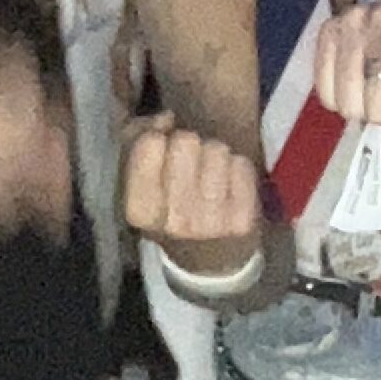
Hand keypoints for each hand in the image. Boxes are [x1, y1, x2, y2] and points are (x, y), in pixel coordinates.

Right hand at [121, 116, 262, 282]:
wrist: (208, 261)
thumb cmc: (169, 208)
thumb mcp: (138, 181)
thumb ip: (137, 137)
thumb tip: (166, 118)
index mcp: (139, 210)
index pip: (150, 143)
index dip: (159, 140)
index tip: (165, 158)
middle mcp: (173, 220)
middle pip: (186, 140)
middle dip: (190, 147)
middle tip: (191, 168)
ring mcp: (210, 223)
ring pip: (217, 149)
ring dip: (215, 156)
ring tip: (211, 179)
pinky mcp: (243, 221)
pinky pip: (242, 164)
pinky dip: (237, 169)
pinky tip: (230, 189)